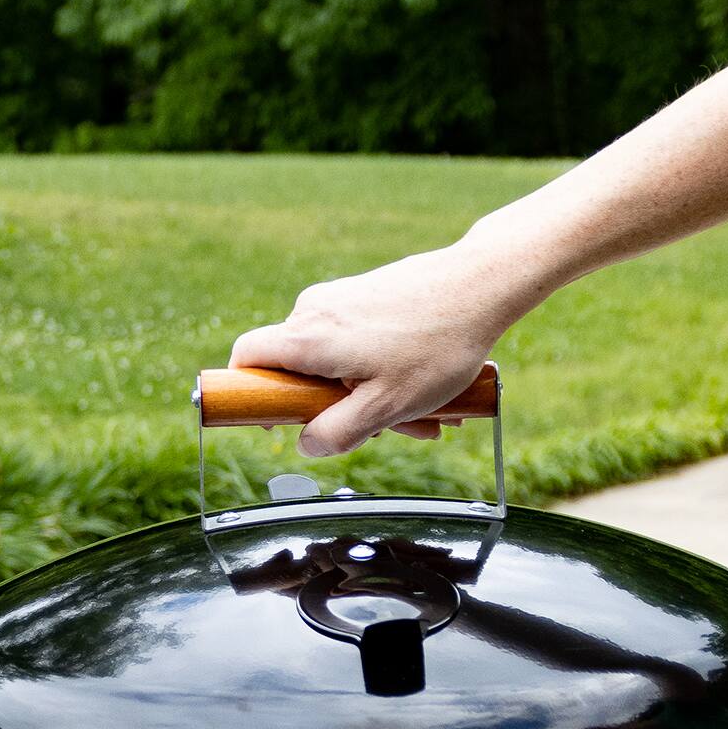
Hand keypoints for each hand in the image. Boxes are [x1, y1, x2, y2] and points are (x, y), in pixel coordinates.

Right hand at [229, 243, 508, 456]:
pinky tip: (424, 387)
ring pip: (334, 359)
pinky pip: (358, 342)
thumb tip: (307, 444)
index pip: (245, 358)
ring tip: (421, 412)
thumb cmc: (437, 345)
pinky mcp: (366, 294)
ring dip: (368, 393)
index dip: (248, 393)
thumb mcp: (387, 406)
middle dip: (332, 408)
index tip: (274, 419)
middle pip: (297, 368)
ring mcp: (341, 298)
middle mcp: (315, 310)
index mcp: (308, 337)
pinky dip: (382, 370)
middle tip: (380, 431)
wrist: (482, 284)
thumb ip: (338, 433)